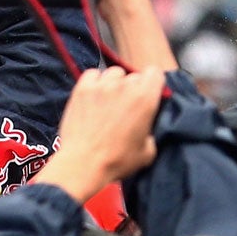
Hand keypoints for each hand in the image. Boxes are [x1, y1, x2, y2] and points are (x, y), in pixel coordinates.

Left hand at [37, 67, 165, 202]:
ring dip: (115, 83)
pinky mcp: (81, 89)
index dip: (153, 82)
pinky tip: (94, 95)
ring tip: (110, 100)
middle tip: (128, 105)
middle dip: (134, 88)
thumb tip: (146, 123)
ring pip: (113, 73)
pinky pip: (92, 74)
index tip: (149, 93)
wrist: (84, 162)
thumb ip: (152, 129)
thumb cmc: (119, 160)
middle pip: (134, 76)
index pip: (155, 73)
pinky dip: (95, 81)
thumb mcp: (149, 150)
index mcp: (145, 99)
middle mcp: (124, 87)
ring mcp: (101, 85)